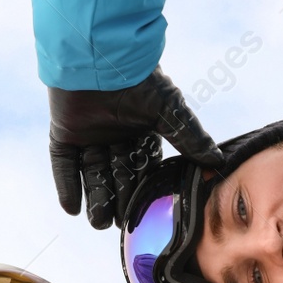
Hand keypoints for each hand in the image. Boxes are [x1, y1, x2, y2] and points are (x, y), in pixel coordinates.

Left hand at [48, 67, 222, 228]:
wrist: (101, 57)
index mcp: (140, 130)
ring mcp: (88, 134)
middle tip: (120, 224)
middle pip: (117, 175)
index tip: (145, 213)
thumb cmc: (140, 79)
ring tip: (99, 223)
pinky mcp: (64, 133)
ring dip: (95, 198)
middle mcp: (114, 134)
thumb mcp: (170, 112)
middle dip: (119, 200)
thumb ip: (191, 139)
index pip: (143, 167)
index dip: (143, 190)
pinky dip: (67, 186)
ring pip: (93, 174)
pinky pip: (64, 165)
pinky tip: (71, 209)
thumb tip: (217, 162)